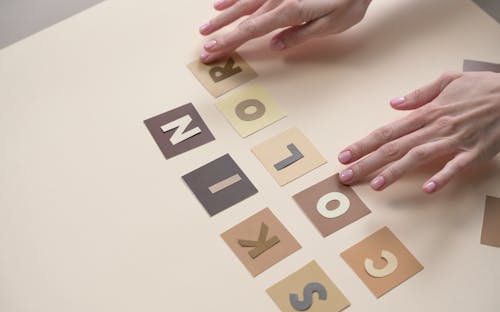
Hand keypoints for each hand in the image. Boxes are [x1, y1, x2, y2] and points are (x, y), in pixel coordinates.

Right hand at [199, 0, 371, 62]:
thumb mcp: (333, 23)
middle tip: (204, 49)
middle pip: (242, 19)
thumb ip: (302, 34)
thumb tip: (275, 46)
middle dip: (220, 35)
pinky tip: (221, 2)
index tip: (211, 52)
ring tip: (205, 27)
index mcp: (290, 11)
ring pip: (242, 4)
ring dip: (222, 17)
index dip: (229, 42)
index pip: (251, 31)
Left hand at [338, 71, 499, 193]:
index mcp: (427, 112)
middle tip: (346, 175)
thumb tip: (394, 103)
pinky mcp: (474, 152)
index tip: (345, 155)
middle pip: (394, 147)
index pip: (387, 130)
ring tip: (375, 185)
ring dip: (396, 171)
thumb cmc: (483, 88)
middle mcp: (435, 127)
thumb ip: (419, 93)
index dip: (363, 144)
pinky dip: (442, 177)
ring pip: (418, 157)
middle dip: (367, 162)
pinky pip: (456, 166)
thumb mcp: (449, 80)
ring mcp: (454, 140)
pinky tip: (428, 189)